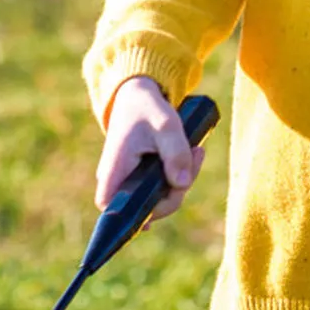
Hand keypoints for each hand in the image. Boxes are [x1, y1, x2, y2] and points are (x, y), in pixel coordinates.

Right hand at [94, 75, 206, 229]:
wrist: (138, 95)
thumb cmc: (146, 108)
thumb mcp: (165, 124)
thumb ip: (175, 152)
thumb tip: (182, 184)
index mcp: (114, 171)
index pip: (114, 209)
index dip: (139, 214)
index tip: (170, 193)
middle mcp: (118, 182)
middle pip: (147, 208)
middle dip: (176, 190)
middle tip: (195, 156)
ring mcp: (129, 181)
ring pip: (158, 198)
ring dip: (182, 180)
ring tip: (195, 150)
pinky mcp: (141, 178)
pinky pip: (162, 187)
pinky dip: (178, 175)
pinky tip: (191, 154)